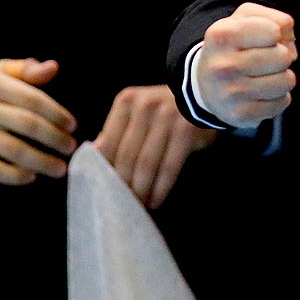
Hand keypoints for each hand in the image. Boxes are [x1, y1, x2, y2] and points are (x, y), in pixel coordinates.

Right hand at [0, 58, 76, 185]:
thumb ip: (26, 70)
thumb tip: (53, 67)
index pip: (32, 99)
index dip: (57, 114)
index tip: (73, 126)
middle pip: (27, 125)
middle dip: (55, 139)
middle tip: (72, 148)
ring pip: (13, 151)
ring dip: (42, 162)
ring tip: (60, 168)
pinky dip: (15, 176)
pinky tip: (32, 176)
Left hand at [94, 84, 217, 209]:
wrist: (204, 94)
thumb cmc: (165, 108)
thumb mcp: (139, 111)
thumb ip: (119, 130)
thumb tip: (95, 156)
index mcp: (126, 101)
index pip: (108, 143)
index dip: (104, 170)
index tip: (105, 190)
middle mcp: (145, 107)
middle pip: (126, 156)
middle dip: (123, 184)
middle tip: (122, 203)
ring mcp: (167, 118)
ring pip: (146, 163)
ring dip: (142, 189)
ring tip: (139, 205)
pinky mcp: (186, 131)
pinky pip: (169, 166)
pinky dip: (161, 187)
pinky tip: (156, 200)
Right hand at [194, 3, 296, 126]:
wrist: (205, 84)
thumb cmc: (233, 47)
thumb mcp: (245, 20)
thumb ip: (274, 18)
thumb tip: (290, 41)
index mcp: (222, 35)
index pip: (274, 31)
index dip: (275, 34)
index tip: (262, 39)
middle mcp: (223, 65)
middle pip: (284, 56)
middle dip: (281, 56)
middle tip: (265, 60)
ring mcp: (231, 93)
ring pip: (287, 81)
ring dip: (282, 77)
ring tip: (264, 76)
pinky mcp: (241, 115)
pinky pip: (283, 102)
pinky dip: (278, 97)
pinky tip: (261, 93)